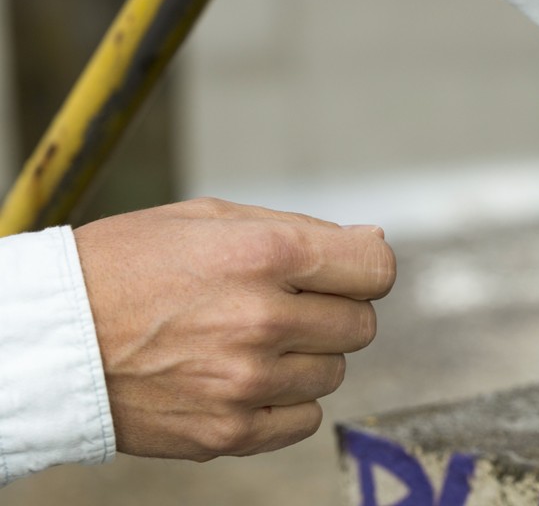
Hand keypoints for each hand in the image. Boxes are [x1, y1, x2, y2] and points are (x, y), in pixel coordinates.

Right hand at [74, 198, 394, 459]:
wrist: (51, 337)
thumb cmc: (129, 264)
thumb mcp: (210, 217)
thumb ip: (303, 229)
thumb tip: (375, 242)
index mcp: (264, 254)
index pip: (376, 269)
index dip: (366, 266)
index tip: (347, 270)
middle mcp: (262, 319)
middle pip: (361, 324)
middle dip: (332, 310)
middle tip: (283, 303)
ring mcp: (246, 381)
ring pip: (334, 372)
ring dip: (306, 355)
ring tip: (249, 339)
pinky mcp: (228, 432)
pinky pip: (305, 419)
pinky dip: (286, 400)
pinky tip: (244, 377)